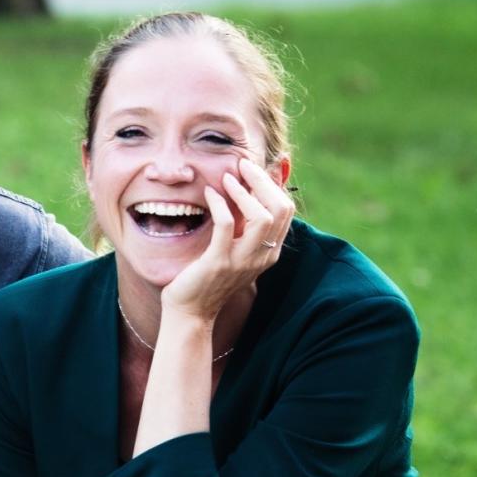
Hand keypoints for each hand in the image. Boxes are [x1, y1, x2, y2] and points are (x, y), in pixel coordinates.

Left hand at [160, 158, 294, 323]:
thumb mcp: (235, 248)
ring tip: (227, 178)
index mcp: (270, 252)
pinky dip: (220, 203)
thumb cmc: (209, 276)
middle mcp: (262, 256)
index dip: (272, 184)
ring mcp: (243, 260)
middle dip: (262, 181)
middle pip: (280, 209)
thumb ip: (246, 224)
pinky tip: (210, 194)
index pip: (286, 210)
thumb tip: (251, 188)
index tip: (251, 169)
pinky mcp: (219, 261)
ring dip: (244, 191)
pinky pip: (226, 224)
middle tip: (242, 165)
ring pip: (262, 217)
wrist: (191, 311)